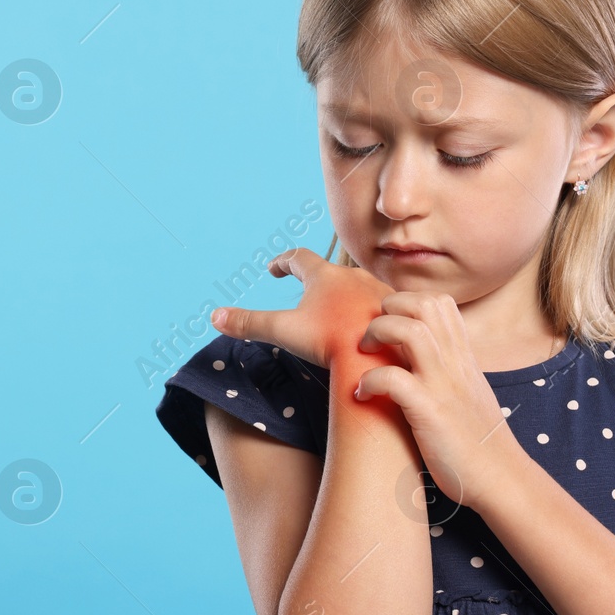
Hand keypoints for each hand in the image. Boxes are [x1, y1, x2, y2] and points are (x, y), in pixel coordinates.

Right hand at [209, 247, 395, 369]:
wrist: (383, 357)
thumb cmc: (331, 341)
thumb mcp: (286, 332)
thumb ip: (251, 324)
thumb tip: (215, 317)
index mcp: (324, 276)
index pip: (298, 257)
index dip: (283, 262)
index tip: (274, 269)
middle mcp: (354, 275)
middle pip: (331, 271)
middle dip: (317, 280)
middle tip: (306, 292)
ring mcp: (379, 291)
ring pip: (358, 287)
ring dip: (346, 296)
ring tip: (337, 313)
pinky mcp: (399, 311)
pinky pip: (381, 306)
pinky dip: (370, 313)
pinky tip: (368, 329)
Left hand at [354, 291, 508, 511]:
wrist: (501, 479)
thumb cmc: (478, 441)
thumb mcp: (469, 392)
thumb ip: (449, 369)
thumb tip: (421, 358)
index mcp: (463, 357)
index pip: (439, 302)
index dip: (406, 302)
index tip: (387, 325)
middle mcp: (455, 363)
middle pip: (424, 304)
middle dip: (388, 309)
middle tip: (373, 337)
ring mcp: (443, 386)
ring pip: (410, 330)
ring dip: (377, 334)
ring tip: (364, 356)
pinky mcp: (430, 413)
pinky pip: (393, 379)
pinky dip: (369, 381)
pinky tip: (362, 395)